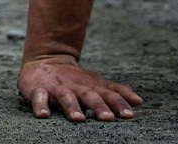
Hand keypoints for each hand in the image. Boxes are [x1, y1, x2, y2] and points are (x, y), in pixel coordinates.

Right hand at [19, 57, 141, 121]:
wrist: (46, 58)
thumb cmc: (76, 78)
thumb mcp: (97, 83)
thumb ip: (117, 92)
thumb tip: (139, 101)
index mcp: (92, 87)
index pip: (109, 95)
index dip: (119, 104)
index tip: (129, 115)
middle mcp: (76, 88)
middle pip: (89, 96)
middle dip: (98, 106)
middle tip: (108, 118)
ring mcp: (57, 88)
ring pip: (66, 98)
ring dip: (72, 107)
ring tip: (79, 119)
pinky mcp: (38, 90)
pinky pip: (38, 98)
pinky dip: (40, 105)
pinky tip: (44, 115)